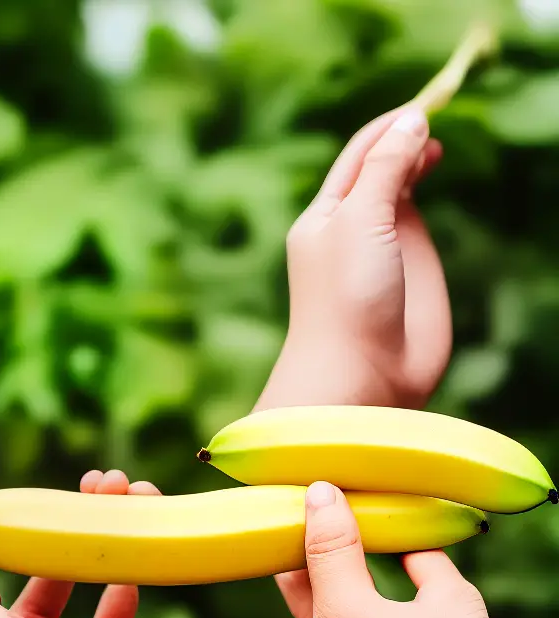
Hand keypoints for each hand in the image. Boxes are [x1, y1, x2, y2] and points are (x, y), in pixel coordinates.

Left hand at [0, 469, 218, 617]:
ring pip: (93, 585)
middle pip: (48, 573)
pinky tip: (143, 542)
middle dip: (67, 525)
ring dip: (106, 539)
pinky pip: (129, 615)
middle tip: (98, 481)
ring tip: (129, 493)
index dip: (3, 529)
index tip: (23, 491)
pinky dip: (136, 576)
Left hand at [255, 105, 450, 411]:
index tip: (425, 102)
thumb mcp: (361, 220)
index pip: (358, 154)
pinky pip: (414, 218)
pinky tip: (432, 170)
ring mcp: (381, 247)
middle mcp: (350, 226)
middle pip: (377, 167)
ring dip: (412, 160)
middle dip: (401, 140)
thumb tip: (412, 119)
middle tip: (435, 117)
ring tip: (433, 141)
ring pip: (397, 190)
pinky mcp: (408, 269)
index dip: (389, 125)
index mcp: (324, 214)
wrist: (360, 373)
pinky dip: (422, 188)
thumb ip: (386, 168)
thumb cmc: (346, 298)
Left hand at [276, 481, 526, 617]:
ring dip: (315, 562)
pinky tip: (359, 578)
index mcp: (339, 611)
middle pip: (292, 568)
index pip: (316, 540)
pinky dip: (335, 591)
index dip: (320, 504)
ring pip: (307, 596)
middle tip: (312, 500)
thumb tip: (410, 539)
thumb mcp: (454, 607)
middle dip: (298, 533)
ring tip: (332, 529)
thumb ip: (426, 561)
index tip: (323, 478)